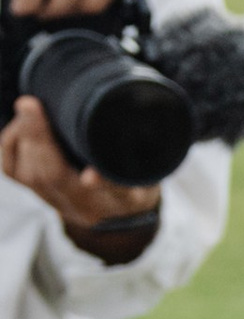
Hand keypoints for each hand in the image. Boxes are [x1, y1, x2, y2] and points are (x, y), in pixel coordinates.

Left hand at [0, 94, 162, 232]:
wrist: (119, 214)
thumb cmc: (140, 179)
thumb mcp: (154, 168)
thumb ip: (148, 150)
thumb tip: (140, 110)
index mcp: (123, 201)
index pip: (114, 192)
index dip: (103, 182)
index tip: (92, 173)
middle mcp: (87, 206)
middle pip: (55, 179)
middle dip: (38, 139)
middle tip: (30, 104)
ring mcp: (59, 202)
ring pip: (30, 176)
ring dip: (22, 138)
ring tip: (28, 109)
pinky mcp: (39, 193)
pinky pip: (14, 171)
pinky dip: (11, 144)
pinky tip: (20, 125)